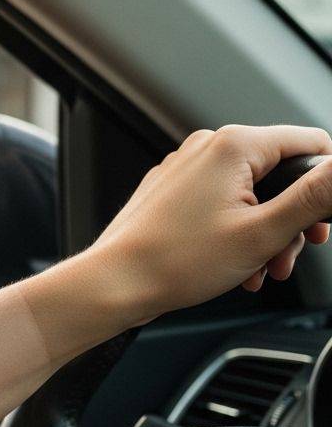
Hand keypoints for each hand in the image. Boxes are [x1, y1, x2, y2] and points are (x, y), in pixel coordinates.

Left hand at [90, 125, 331, 323]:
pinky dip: (236, 233)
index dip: (325, 186)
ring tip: (259, 269)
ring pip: (251, 195)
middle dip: (292, 221)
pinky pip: (221, 204)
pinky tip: (236, 267)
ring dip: (266, 234)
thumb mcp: (265, 232)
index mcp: (233, 145)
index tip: (322, 225)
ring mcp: (186, 169)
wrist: (115, 283)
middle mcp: (207, 147)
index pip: (310, 144)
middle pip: (280, 174)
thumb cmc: (176, 260)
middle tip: (289, 256)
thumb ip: (315, 197)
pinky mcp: (173, 191)